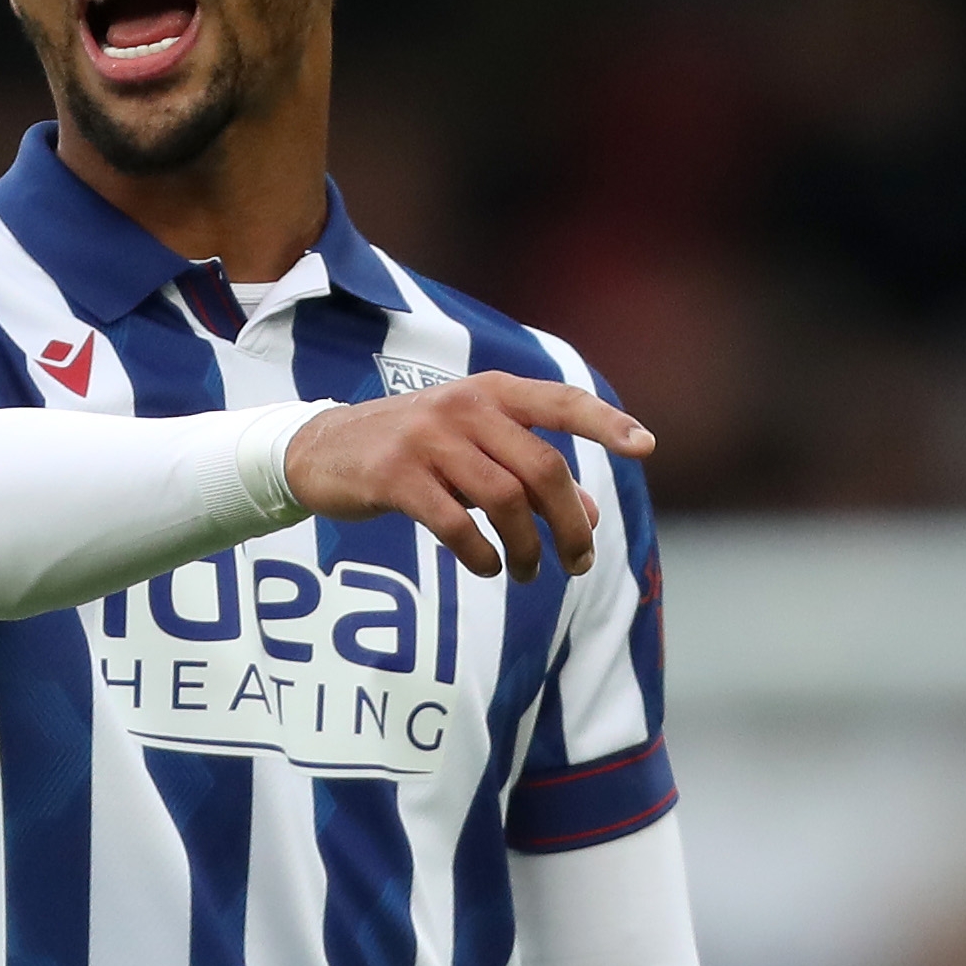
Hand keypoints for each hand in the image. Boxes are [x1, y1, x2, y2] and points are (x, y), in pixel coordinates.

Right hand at [283, 372, 655, 580]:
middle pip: (542, 468)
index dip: (606, 423)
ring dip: (528, 547)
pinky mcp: (395, 476)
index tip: (645, 448)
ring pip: (504, 500)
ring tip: (530, 573)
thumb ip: (529, 478)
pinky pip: (454, 523)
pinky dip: (480, 554)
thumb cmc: (411, 452)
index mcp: (490, 392)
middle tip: (578, 562)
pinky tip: (486, 567)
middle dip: (570, 523)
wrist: (319, 450)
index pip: (561, 402)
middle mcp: (463, 407)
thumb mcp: (473, 454)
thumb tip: (588, 518)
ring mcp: (427, 439)